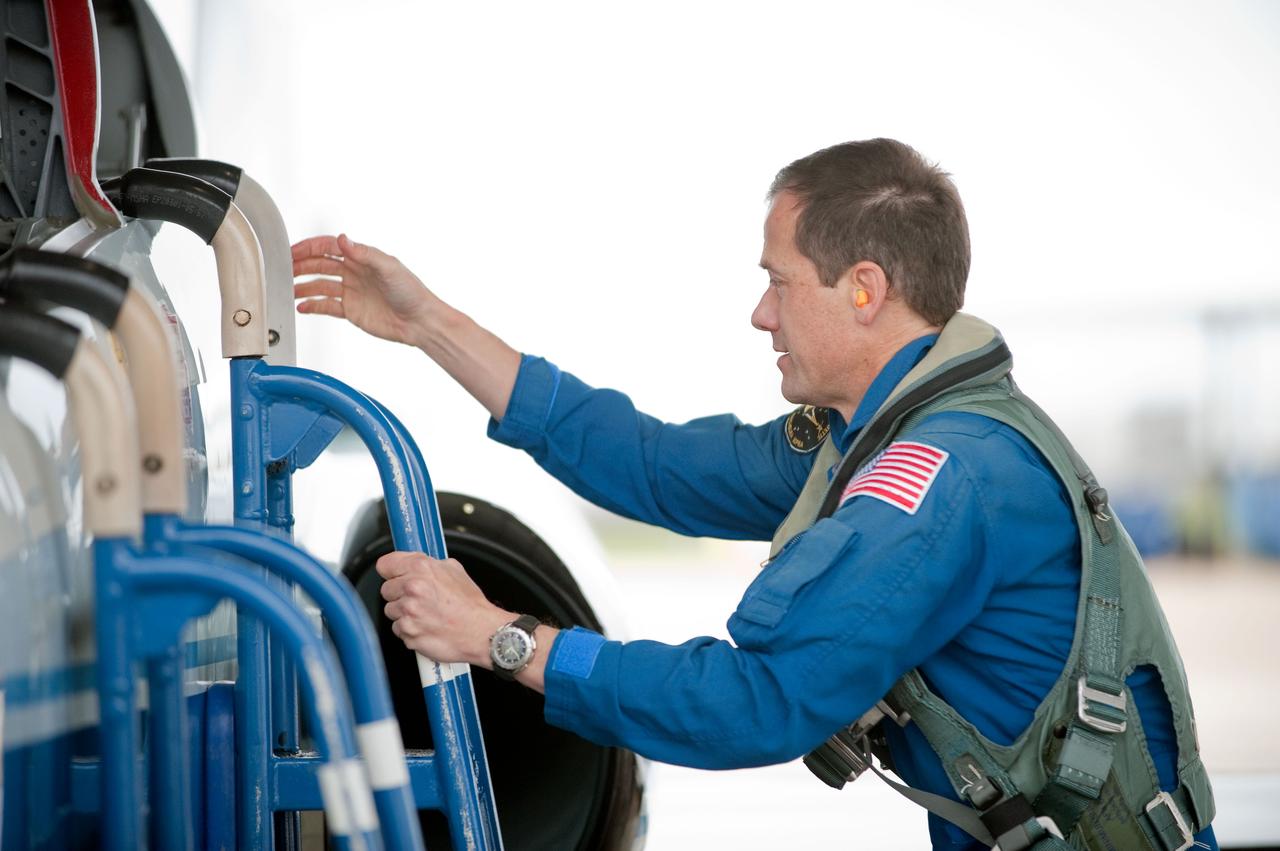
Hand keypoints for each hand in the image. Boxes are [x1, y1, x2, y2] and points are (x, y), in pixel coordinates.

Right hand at [292, 233, 441, 345]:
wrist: (420, 322)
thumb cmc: (411, 292)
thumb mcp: (388, 267)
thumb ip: (364, 253)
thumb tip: (343, 240)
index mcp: (361, 258)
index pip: (328, 248)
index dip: (309, 247)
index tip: (292, 251)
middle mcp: (354, 273)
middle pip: (320, 265)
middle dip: (301, 266)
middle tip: (284, 270)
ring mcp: (351, 292)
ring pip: (320, 285)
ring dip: (303, 286)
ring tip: (288, 289)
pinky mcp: (351, 310)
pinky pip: (327, 306)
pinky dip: (313, 305)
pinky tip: (302, 306)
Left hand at [376, 551, 510, 664]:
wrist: (480, 632)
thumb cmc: (470, 604)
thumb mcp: (454, 570)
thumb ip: (428, 564)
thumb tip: (414, 563)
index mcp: (420, 568)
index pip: (385, 565)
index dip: (391, 570)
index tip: (395, 574)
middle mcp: (411, 588)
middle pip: (386, 589)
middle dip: (399, 593)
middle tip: (419, 598)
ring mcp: (408, 612)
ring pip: (391, 610)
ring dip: (404, 613)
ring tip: (425, 613)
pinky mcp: (408, 633)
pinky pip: (399, 629)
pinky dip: (409, 629)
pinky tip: (426, 625)